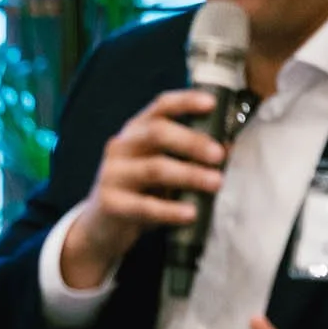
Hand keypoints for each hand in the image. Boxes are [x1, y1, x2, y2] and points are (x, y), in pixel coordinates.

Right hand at [60, 89, 228, 288]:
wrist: (101, 226)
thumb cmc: (140, 192)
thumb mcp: (162, 169)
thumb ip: (189, 157)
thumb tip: (226, 147)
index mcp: (136, 131)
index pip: (160, 107)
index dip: (186, 102)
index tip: (211, 104)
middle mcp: (121, 147)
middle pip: (157, 133)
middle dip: (192, 142)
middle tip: (218, 155)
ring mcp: (112, 174)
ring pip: (154, 168)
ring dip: (189, 174)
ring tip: (215, 183)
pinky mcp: (109, 203)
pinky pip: (144, 206)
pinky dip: (171, 210)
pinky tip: (190, 213)